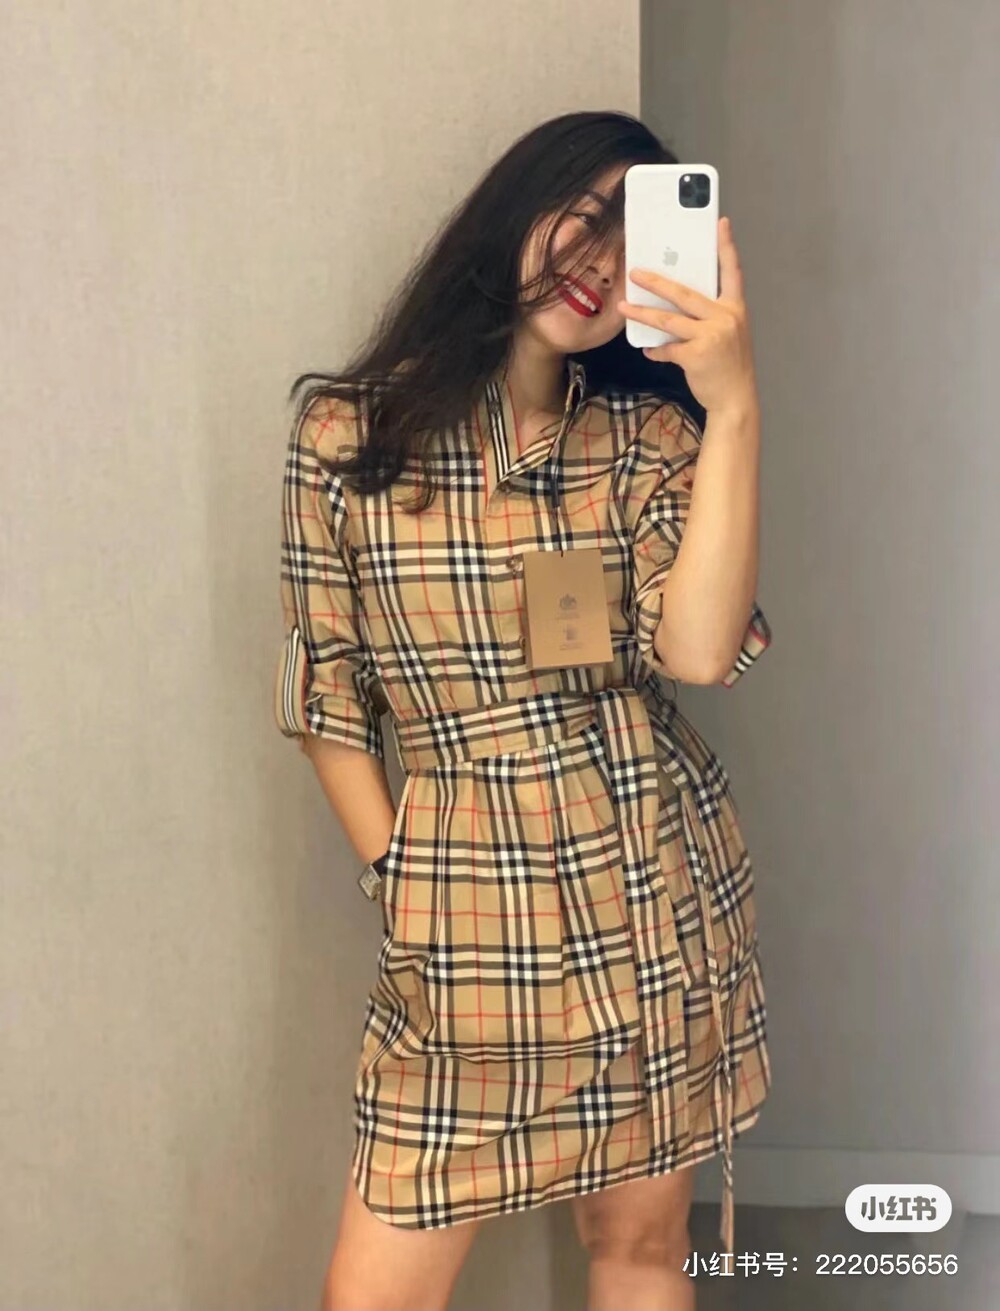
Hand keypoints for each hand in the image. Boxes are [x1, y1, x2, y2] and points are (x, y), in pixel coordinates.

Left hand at [617, 216, 758, 417]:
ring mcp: (712, 335)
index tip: (721, 223)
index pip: (732, 271)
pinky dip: (656, 350)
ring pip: (669, 319)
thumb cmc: (728, 365)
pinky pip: (668, 348)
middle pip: (685, 293)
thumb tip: (677, 305)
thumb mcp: (728, 333)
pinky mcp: (697, 355)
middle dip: (657, 282)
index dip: (727, 246)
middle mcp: (725, 317)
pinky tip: (649, 350)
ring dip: (643, 312)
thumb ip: (709, 316)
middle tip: (635, 272)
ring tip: (623, 305)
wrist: (735, 399)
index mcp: (735, 308)